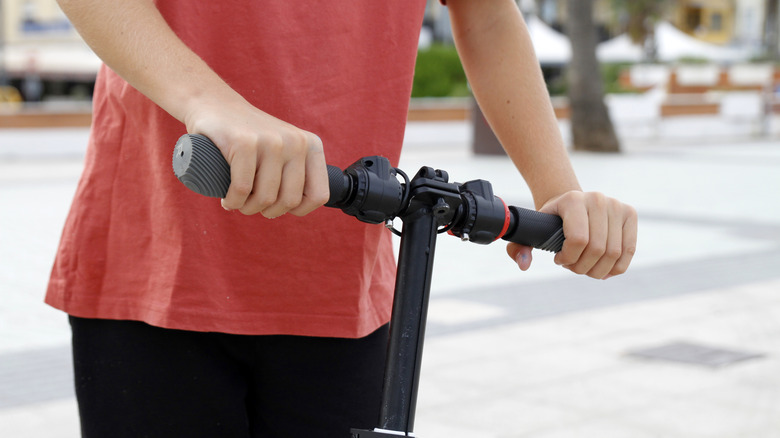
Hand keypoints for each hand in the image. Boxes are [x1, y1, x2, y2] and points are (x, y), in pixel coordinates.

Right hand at [183, 94, 329, 217]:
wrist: (215, 104)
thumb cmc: (251, 139)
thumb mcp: (285, 150)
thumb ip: (299, 173)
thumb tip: (302, 206)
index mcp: (311, 145)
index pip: (318, 195)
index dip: (298, 210)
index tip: (279, 205)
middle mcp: (296, 142)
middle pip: (289, 201)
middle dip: (268, 212)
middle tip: (253, 204)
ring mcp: (271, 141)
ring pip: (265, 198)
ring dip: (248, 208)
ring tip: (239, 201)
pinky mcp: (244, 142)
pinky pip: (242, 189)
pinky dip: (233, 201)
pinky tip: (228, 199)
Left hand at [506, 191, 636, 278]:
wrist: (571, 204)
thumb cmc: (551, 221)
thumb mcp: (533, 230)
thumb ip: (518, 247)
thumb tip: (524, 264)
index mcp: (573, 199)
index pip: (578, 239)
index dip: (569, 258)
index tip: (558, 259)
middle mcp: (598, 199)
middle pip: (597, 249)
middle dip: (582, 267)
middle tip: (572, 267)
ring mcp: (617, 205)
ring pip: (614, 254)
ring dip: (598, 270)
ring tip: (584, 267)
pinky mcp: (630, 214)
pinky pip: (629, 251)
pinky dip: (615, 268)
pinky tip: (602, 270)